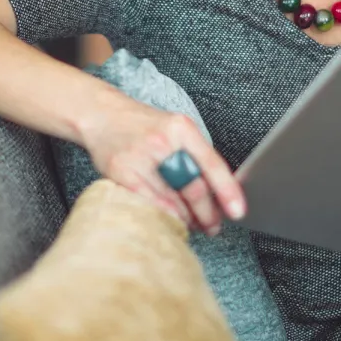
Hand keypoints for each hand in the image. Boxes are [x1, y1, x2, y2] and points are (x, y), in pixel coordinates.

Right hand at [78, 91, 244, 234]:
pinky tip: (170, 219)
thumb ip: (196, 157)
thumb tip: (219, 194)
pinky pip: (148, 203)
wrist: (101, 115)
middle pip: (193, 187)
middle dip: (208, 213)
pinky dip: (163, 215)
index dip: (228, 190)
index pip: (212, 164)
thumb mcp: (176, 131)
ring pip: (172, 200)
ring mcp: (139, 157)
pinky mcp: (119, 172)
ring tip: (193, 224)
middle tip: (214, 226)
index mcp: (182, 128)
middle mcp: (162, 141)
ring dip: (187, 218)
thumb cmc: (145, 127)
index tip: (239, 211)